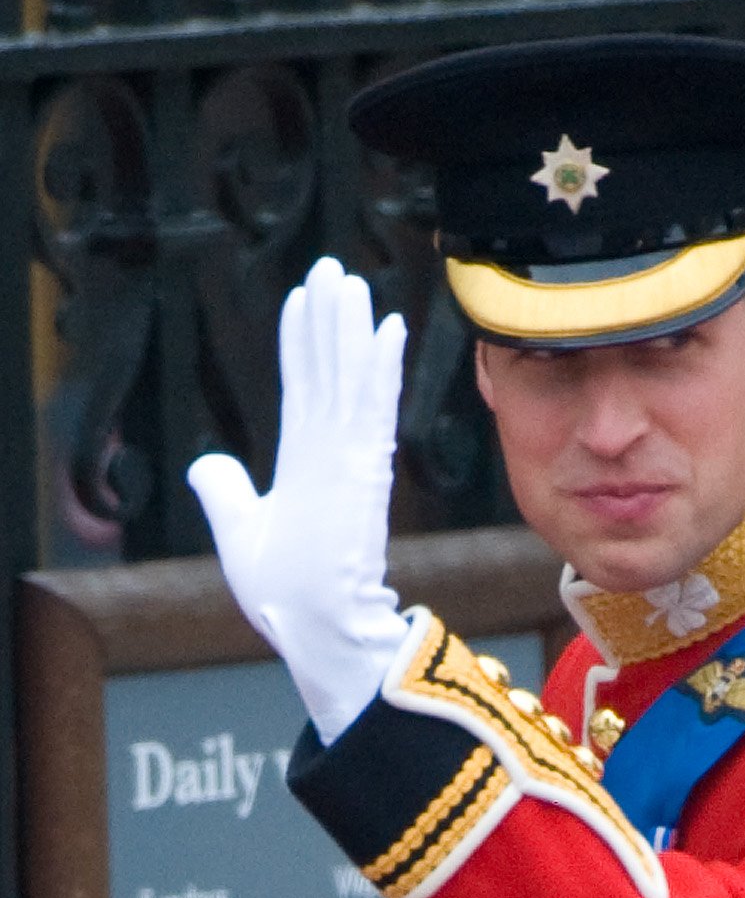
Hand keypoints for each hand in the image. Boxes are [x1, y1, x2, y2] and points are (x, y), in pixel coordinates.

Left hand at [188, 259, 409, 744]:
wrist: (312, 628)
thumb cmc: (283, 597)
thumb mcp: (239, 534)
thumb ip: (224, 492)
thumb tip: (206, 461)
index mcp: (305, 469)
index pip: (302, 391)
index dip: (301, 344)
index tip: (302, 300)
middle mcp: (331, 456)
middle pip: (328, 372)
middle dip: (330, 321)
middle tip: (334, 270)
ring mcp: (350, 460)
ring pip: (351, 377)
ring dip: (352, 327)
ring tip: (352, 279)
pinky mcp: (363, 468)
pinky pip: (371, 405)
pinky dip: (378, 365)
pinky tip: (386, 326)